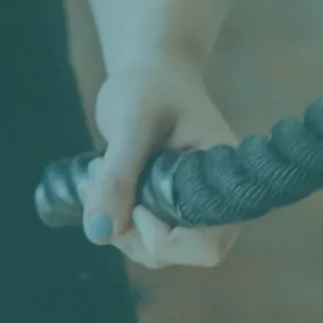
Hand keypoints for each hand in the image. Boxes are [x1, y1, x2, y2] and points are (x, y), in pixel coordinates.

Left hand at [80, 54, 241, 269]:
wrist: (149, 68)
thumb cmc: (150, 84)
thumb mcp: (132, 122)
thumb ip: (117, 176)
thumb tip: (99, 233)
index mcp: (223, 181)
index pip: (207, 246)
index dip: (163, 237)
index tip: (136, 198)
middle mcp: (213, 201)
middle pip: (175, 253)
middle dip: (130, 228)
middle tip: (101, 178)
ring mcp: (189, 206)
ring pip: (150, 249)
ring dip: (115, 220)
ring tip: (99, 171)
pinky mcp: (166, 206)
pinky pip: (138, 234)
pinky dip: (113, 214)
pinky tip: (102, 177)